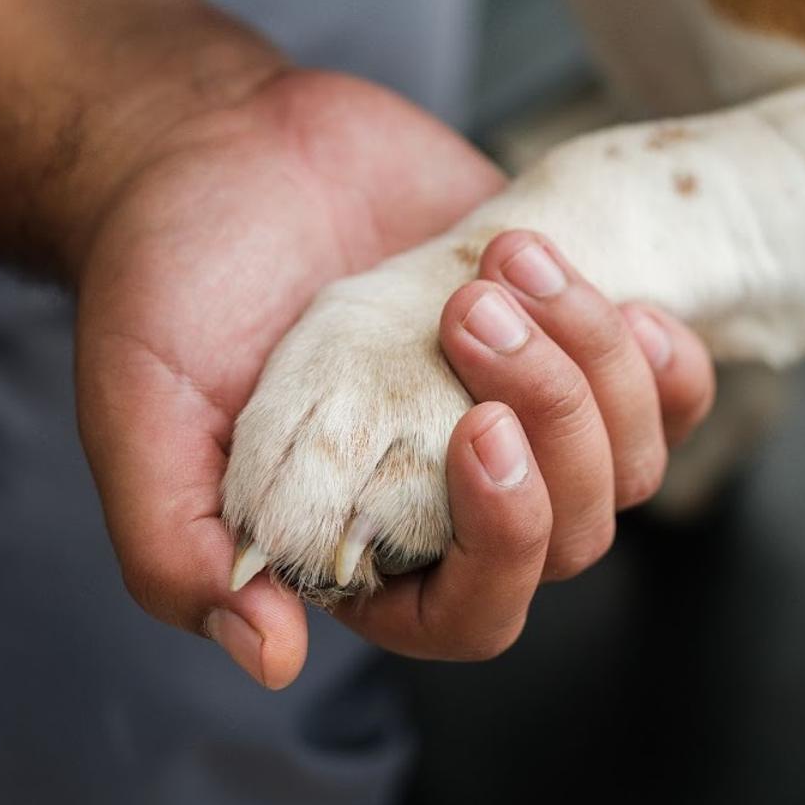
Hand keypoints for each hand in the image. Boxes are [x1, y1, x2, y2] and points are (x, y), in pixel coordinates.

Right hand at [73, 69, 714, 685]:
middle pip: (575, 532)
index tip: (480, 427)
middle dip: (551, 421)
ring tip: (509, 264)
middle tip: (473, 311)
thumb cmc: (166, 283)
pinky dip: (663, 358)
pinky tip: (621, 298)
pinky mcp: (566, 338)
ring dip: (597, 366)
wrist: (214, 146)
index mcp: (365, 545)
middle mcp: (455, 496)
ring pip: (629, 459)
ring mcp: (520, 414)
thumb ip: (181, 552)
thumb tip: (272, 657)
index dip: (506, 541)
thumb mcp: (139, 417)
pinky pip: (665, 391)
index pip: (477, 611)